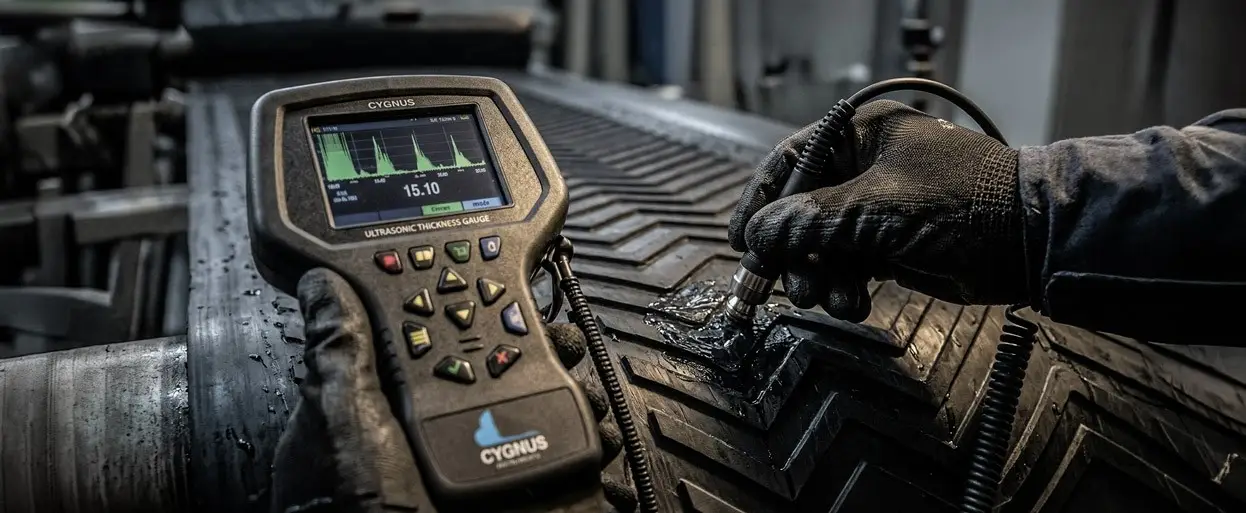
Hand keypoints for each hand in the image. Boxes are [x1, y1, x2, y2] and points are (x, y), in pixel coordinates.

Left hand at [270, 268, 635, 512]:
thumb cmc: (357, 507)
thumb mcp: (340, 415)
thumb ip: (340, 349)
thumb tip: (325, 287)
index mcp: (412, 404)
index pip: (457, 342)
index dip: (487, 314)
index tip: (510, 292)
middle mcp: (460, 430)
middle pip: (518, 370)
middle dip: (548, 348)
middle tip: (560, 339)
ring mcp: (502, 462)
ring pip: (555, 410)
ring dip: (580, 392)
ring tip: (583, 386)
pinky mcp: (538, 492)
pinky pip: (578, 463)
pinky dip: (598, 446)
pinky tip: (597, 433)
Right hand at [728, 100, 1028, 320]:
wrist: (1029, 242)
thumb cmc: (963, 203)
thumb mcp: (875, 209)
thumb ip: (809, 222)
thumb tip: (758, 236)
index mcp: (859, 135)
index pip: (789, 162)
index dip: (761, 202)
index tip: (742, 239)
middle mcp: (863, 168)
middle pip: (800, 212)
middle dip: (793, 253)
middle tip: (788, 283)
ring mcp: (876, 208)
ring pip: (822, 246)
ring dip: (820, 278)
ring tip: (829, 300)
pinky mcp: (889, 244)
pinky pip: (848, 266)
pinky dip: (844, 287)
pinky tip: (853, 303)